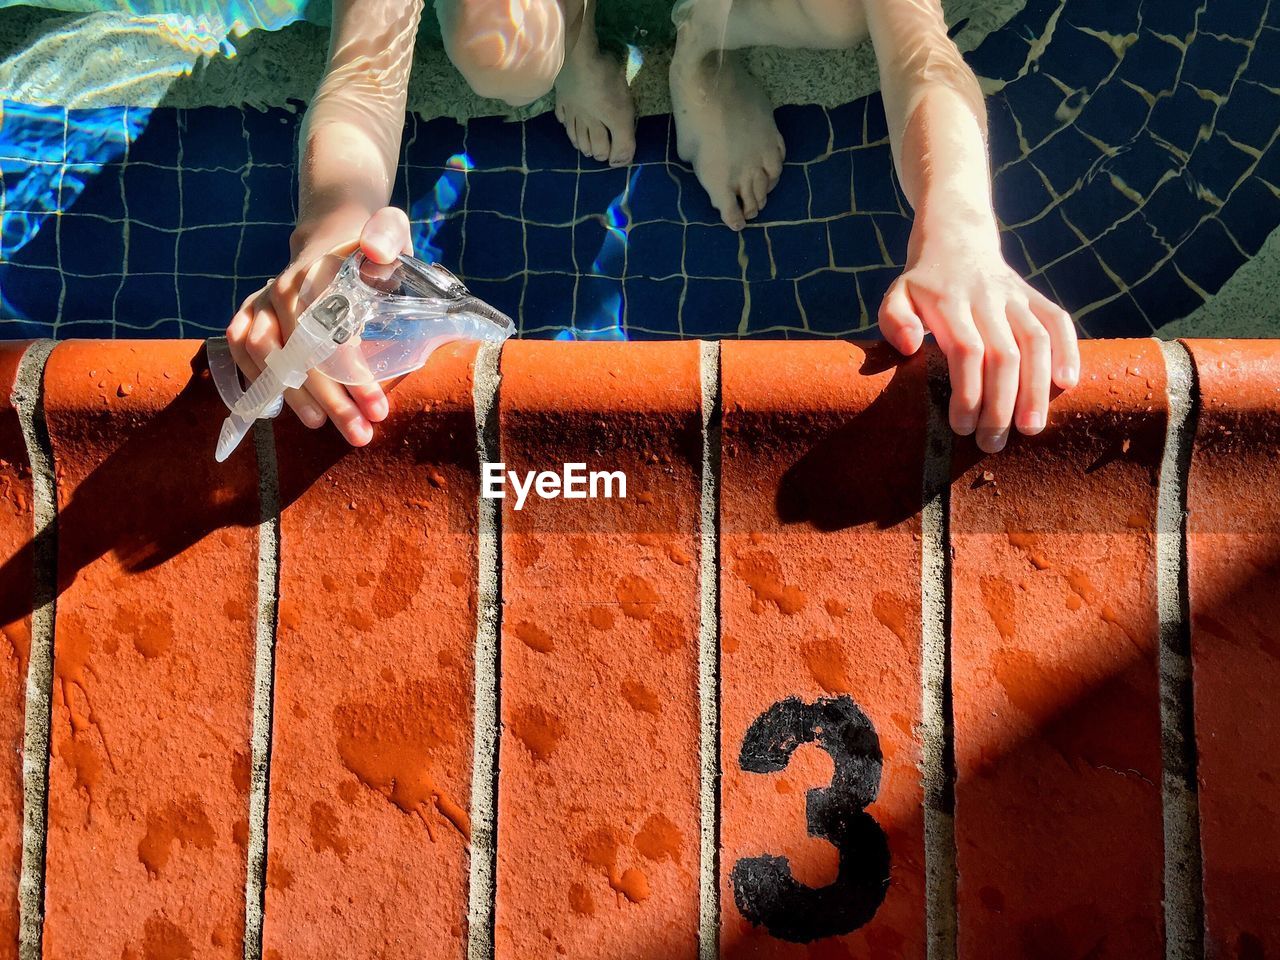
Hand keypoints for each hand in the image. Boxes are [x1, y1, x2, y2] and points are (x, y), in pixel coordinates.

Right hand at [226, 206, 412, 445]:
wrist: (334, 236)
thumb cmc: (373, 247)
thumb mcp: (389, 231)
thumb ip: (386, 235)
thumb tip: (375, 253)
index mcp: (320, 271)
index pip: (332, 329)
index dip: (352, 373)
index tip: (378, 408)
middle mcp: (285, 286)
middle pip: (297, 349)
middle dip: (328, 397)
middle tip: (359, 433)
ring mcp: (263, 300)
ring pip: (264, 352)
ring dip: (291, 394)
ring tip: (322, 424)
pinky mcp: (250, 311)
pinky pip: (239, 349)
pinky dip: (257, 378)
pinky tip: (283, 407)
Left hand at [878, 212, 1079, 452]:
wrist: (956, 241)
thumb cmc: (923, 285)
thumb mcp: (896, 296)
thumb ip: (894, 320)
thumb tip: (909, 347)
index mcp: (950, 302)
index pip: (966, 351)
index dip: (968, 392)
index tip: (962, 427)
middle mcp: (987, 298)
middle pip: (1004, 354)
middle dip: (1001, 403)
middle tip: (993, 442)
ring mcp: (1015, 296)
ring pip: (1036, 341)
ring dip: (1036, 388)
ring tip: (1030, 428)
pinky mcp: (1035, 296)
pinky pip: (1058, 320)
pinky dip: (1068, 350)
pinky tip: (1068, 384)